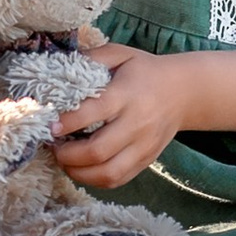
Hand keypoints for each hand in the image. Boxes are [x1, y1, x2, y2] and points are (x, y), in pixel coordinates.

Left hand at [50, 44, 191, 189]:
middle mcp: (137, 123)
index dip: (67, 122)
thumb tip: (57, 68)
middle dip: (67, 154)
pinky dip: (94, 180)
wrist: (185, 92)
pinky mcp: (147, 160)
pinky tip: (82, 168)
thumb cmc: (145, 71)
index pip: (93, 113)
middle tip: (53, 146)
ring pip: (108, 173)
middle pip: (98, 151)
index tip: (50, 126)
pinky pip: (118, 180)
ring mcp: (144, 146)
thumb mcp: (121, 54)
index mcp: (127, 94)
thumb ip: (91, 58)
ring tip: (65, 161)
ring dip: (79, 172)